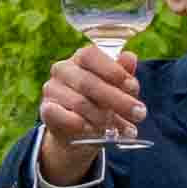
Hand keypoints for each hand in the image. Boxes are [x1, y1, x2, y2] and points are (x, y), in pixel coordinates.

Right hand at [34, 39, 147, 177]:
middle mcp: (63, 70)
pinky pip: (62, 116)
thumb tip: (130, 57)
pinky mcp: (46, 109)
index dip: (113, 71)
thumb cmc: (103, 103)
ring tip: (124, 130)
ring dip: (105, 118)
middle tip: (140, 113)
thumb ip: (123, 74)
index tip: (133, 87)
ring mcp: (52, 89)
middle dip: (118, 100)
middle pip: (89, 82)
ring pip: (80, 103)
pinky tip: (95, 132)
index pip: (91, 55)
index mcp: (81, 58)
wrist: (81, 132)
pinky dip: (82, 126)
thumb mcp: (118, 89)